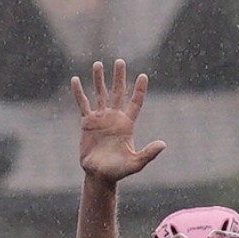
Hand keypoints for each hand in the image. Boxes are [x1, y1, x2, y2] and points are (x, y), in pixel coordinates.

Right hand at [71, 60, 164, 182]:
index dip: (139, 89)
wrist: (99, 175)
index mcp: (127, 124)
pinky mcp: (87, 123)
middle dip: (119, 77)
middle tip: (120, 61)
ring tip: (97, 64)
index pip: (135, 102)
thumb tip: (163, 144)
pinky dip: (79, 92)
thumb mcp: (136, 163)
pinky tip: (75, 80)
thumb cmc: (119, 171)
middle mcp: (115, 118)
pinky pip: (83, 104)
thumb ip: (148, 153)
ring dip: (99, 80)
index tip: (143, 76)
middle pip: (118, 93)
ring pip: (100, 94)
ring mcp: (101, 118)